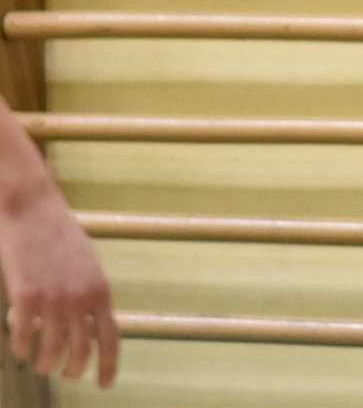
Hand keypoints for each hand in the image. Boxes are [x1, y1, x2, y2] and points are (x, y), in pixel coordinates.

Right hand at [0, 179, 117, 386]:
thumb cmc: (57, 234)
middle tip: (66, 375)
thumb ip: (89, 294)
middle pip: (81, 350)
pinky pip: (23, 336)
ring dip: (45, 363)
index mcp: (101, 289)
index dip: (109, 365)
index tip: (106, 386)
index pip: (111, 337)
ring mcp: (53, 298)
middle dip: (73, 369)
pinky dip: (21, 347)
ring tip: (41, 364)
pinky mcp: (25, 296)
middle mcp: (81, 297)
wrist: (32, 207)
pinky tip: (19, 348)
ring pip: (51, 350)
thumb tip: (89, 325)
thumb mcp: (86, 264)